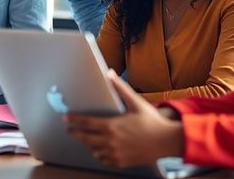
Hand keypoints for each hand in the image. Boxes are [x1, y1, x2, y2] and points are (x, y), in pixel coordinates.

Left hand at [65, 69, 183, 168]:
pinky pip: (103, 160)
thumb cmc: (152, 121)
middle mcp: (111, 141)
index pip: (86, 123)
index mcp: (112, 125)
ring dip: (87, 144)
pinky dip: (98, 155)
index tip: (66, 118)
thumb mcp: (136, 102)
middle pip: (85, 138)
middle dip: (75, 133)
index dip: (74, 120)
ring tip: (84, 138)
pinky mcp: (121, 162)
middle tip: (69, 129)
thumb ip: (120, 88)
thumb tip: (110, 73)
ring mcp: (116, 153)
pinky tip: (98, 150)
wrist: (167, 141)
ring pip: (93, 150)